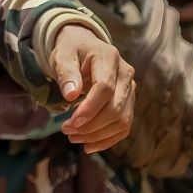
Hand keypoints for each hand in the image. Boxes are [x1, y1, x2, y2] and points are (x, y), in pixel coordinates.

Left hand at [49, 24, 134, 152]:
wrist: (84, 47)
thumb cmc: (71, 51)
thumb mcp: (62, 55)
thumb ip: (66, 72)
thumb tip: (71, 95)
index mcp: (109, 57)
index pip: (105, 88)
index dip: (89, 108)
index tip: (71, 123)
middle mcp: (126, 73)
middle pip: (115, 108)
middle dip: (90, 126)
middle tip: (66, 131)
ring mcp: (130, 88)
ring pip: (122, 121)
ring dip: (97, 135)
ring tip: (73, 137)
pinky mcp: (129, 102)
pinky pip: (124, 126)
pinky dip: (107, 139)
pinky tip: (89, 145)